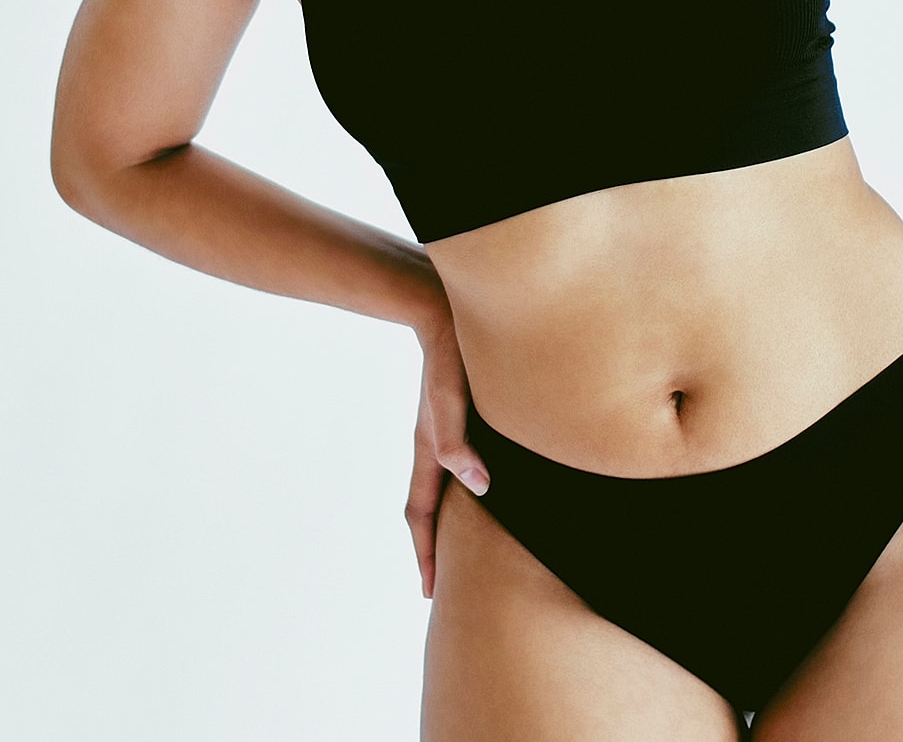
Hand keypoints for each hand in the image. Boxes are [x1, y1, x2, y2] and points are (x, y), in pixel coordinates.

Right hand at [407, 302, 490, 598]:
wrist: (443, 313)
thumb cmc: (451, 357)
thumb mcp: (452, 401)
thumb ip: (459, 443)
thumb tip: (478, 486)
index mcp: (427, 448)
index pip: (421, 513)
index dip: (427, 552)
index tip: (431, 591)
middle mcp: (431, 444)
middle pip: (426, 507)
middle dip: (432, 546)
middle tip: (439, 582)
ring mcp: (441, 430)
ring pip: (440, 487)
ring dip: (444, 520)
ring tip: (457, 545)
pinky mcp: (457, 414)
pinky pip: (454, 464)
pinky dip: (458, 489)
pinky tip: (476, 486)